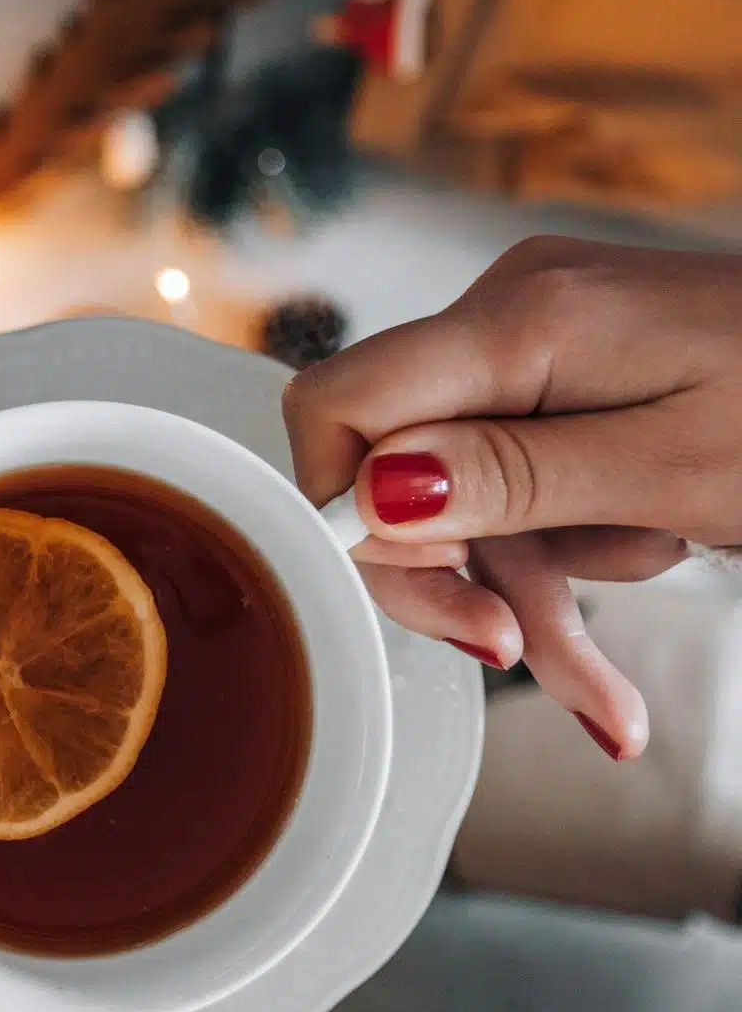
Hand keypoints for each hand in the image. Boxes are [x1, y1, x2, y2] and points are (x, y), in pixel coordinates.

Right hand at [284, 237, 741, 759]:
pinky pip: (523, 485)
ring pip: (468, 499)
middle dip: (451, 577)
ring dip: (528, 596)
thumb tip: (368, 495)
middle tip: (504, 651)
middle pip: (395, 464)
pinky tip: (603, 662)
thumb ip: (511, 477)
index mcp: (523, 320)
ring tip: (605, 695)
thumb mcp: (672, 468)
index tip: (420, 579)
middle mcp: (511, 317)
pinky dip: (562, 564)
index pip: (339, 402)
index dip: (344, 506)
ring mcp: (541, 346)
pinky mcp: (573, 379)